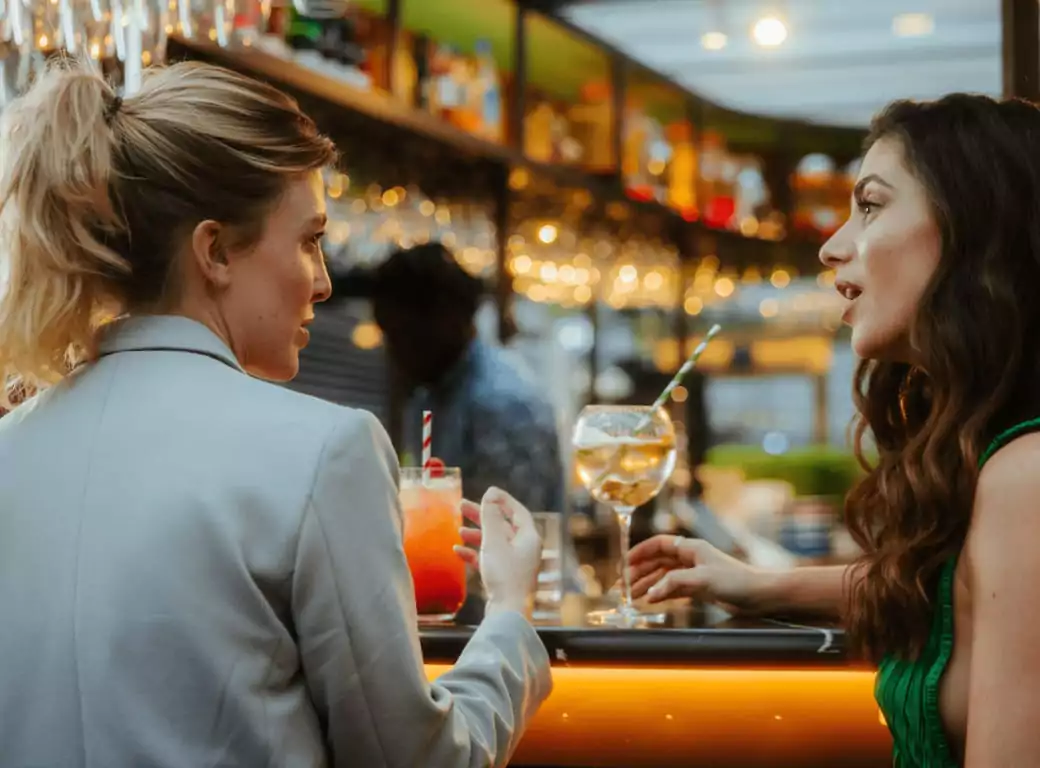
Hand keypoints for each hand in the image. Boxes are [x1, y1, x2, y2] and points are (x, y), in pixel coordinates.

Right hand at [454, 487, 541, 617]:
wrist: (508, 612)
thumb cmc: (504, 575)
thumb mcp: (494, 541)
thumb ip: (490, 517)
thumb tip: (491, 494)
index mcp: (528, 537)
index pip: (516, 511)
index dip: (501, 500)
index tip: (487, 492)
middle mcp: (525, 548)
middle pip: (503, 525)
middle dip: (483, 516)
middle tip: (462, 506)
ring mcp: (515, 563)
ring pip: (495, 542)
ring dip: (477, 535)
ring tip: (458, 530)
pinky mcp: (505, 577)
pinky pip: (490, 558)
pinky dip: (475, 553)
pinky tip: (458, 551)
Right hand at [628, 534, 767, 612]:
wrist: (759, 595)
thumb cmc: (736, 581)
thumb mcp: (702, 579)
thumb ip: (674, 583)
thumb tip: (650, 593)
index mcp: (691, 548)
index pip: (659, 545)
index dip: (641, 552)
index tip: (626, 563)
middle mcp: (690, 559)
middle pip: (658, 562)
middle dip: (640, 572)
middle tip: (624, 585)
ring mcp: (694, 574)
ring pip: (663, 577)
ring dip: (647, 585)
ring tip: (631, 596)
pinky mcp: (699, 588)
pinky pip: (673, 589)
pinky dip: (660, 594)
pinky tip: (650, 600)